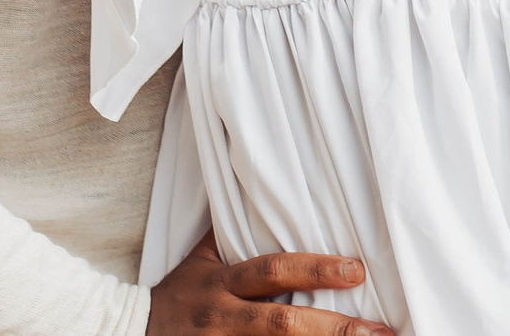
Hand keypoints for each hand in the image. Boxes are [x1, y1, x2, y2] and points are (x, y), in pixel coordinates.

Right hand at [148, 234, 391, 335]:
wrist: (131, 333)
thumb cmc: (179, 294)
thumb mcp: (200, 258)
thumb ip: (233, 230)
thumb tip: (262, 189)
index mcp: (222, 282)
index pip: (273, 271)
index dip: (314, 270)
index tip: (356, 271)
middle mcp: (223, 317)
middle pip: (281, 324)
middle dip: (332, 329)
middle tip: (378, 331)